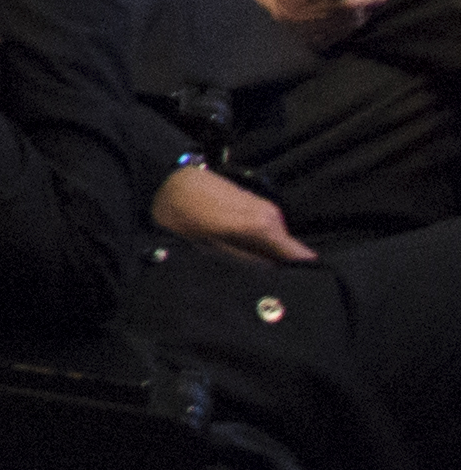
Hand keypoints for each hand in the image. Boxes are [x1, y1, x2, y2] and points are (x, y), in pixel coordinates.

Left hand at [152, 159, 316, 264]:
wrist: (167, 178)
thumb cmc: (184, 216)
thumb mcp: (210, 247)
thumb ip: (247, 261)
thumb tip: (275, 273)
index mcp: (264, 226)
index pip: (302, 256)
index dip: (300, 275)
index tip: (292, 291)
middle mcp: (272, 214)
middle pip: (288, 251)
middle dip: (278, 265)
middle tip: (255, 278)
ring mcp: (264, 206)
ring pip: (276, 240)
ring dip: (265, 252)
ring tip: (241, 260)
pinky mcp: (254, 201)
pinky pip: (266, 229)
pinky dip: (257, 240)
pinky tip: (237, 244)